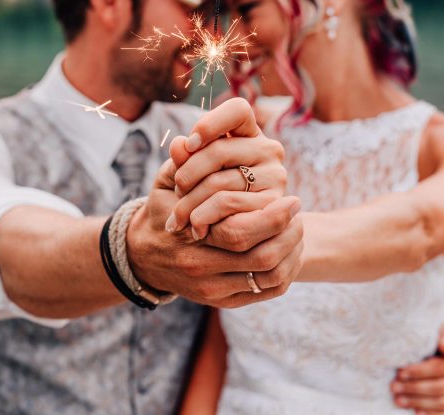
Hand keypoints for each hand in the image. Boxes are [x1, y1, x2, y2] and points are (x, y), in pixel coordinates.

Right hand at [126, 98, 303, 306]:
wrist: (143, 254)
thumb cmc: (162, 209)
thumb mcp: (165, 183)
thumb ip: (179, 163)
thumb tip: (185, 141)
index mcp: (189, 239)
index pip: (241, 232)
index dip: (273, 217)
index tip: (292, 198)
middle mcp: (202, 268)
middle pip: (263, 258)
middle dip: (290, 234)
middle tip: (300, 211)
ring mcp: (214, 289)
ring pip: (270, 277)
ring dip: (292, 252)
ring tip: (298, 228)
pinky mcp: (224, 302)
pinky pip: (267, 290)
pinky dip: (287, 271)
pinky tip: (290, 249)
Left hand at [167, 97, 287, 239]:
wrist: (217, 239)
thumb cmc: (198, 195)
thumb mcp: (184, 172)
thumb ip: (182, 158)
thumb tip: (179, 145)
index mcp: (248, 132)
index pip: (237, 110)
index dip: (210, 124)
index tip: (189, 144)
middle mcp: (268, 150)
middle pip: (218, 150)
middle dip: (187, 174)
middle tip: (176, 191)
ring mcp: (275, 176)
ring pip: (220, 183)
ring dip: (190, 203)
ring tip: (179, 217)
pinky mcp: (273, 205)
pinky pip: (229, 206)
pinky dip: (204, 217)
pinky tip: (195, 227)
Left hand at [391, 324, 443, 412]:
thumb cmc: (440, 337)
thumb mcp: (443, 331)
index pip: (439, 368)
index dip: (419, 371)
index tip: (400, 372)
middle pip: (438, 387)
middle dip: (413, 388)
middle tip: (393, 387)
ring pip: (441, 402)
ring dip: (417, 402)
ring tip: (398, 400)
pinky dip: (431, 414)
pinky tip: (416, 413)